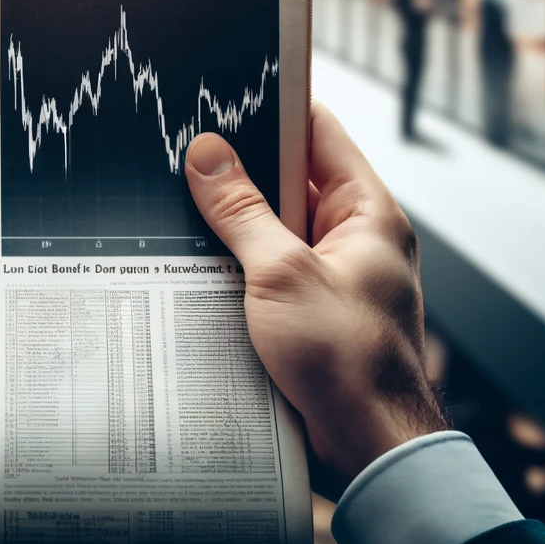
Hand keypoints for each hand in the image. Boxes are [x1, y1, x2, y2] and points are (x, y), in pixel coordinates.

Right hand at [183, 102, 445, 493]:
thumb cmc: (347, 361)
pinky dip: (234, 267)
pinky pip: (266, 273)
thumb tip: (207, 153)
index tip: (223, 92)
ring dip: (230, 225)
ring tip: (174, 206)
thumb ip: (241, 211)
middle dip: (237, 171)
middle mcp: (355, 239)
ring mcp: (332, 277)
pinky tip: (190, 265)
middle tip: (181, 153)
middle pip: (288, 180)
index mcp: (368, 213)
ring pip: (271, 230)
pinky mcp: (309, 315)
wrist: (370, 451)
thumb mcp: (282, 274)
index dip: (274, 106)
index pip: (319, 132)